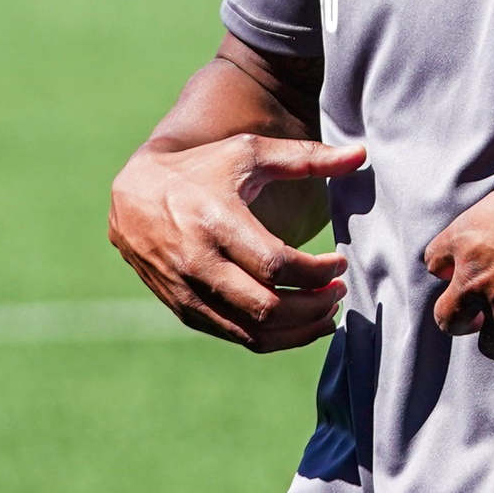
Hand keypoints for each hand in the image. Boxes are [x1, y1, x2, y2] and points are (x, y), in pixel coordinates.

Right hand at [110, 133, 362, 351]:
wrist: (132, 196)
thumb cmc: (200, 169)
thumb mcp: (247, 153)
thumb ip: (305, 157)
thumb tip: (361, 154)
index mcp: (215, 221)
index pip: (276, 265)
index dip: (317, 271)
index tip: (338, 263)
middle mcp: (198, 262)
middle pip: (268, 307)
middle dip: (314, 306)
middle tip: (338, 291)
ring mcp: (188, 292)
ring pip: (254, 333)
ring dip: (300, 330)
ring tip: (327, 312)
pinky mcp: (185, 310)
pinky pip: (237, 337)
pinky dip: (275, 339)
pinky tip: (300, 324)